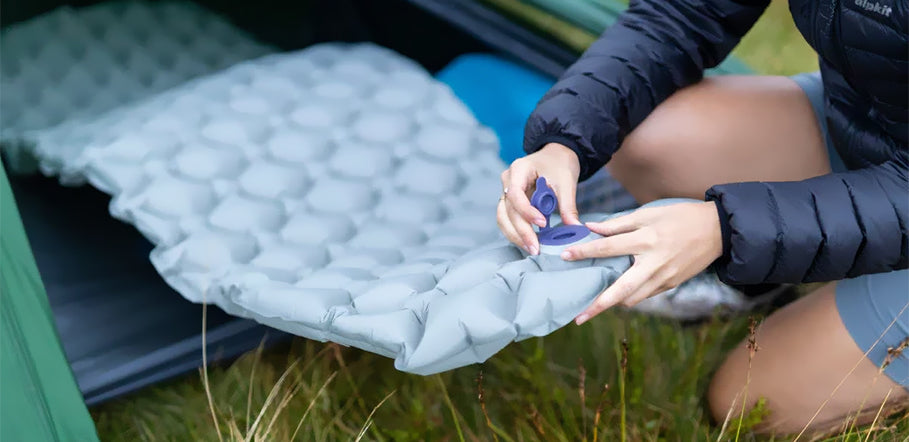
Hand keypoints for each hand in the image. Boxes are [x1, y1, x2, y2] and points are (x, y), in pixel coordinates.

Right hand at [497, 143, 580, 254]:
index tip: (543, 224)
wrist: (556, 156)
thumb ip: (568, 206)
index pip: (516, 193)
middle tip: (536, 248)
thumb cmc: (560, 163)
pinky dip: (517, 232)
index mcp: (519, 169)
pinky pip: (508, 220)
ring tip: (532, 249)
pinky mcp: (511, 202)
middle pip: (507, 210)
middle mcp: (508, 180)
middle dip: (521, 231)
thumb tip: (575, 229)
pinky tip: (530, 242)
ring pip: (503, 218)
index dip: (527, 211)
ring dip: (516, 235)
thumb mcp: (566, 182)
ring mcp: (507, 192)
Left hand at [561, 201, 723, 323]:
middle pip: (621, 290)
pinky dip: (631, 296)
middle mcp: (654, 264)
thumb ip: (619, 224)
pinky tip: (620, 294)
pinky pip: (646, 295)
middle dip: (599, 305)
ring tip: (595, 305)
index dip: (585, 251)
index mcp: (646, 240)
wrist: (718, 231)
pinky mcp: (671, 285)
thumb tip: (592, 228)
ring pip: (633, 298)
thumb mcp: (649, 213)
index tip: (565, 256)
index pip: (608, 248)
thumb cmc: (680, 217)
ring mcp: (664, 278)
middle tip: (579, 317)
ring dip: (614, 302)